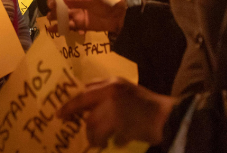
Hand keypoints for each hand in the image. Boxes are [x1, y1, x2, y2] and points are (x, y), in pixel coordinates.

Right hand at [47, 0, 125, 33]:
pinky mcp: (79, 24)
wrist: (119, 18)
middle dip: (53, 4)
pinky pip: (67, 26)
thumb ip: (78, 0)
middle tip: (52, 7)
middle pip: (58, 1)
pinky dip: (59, 28)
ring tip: (52, 18)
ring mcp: (76, 13)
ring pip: (60, 14)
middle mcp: (75, 1)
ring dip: (54, 16)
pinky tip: (53, 29)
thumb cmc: (108, 2)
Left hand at [57, 78, 176, 147]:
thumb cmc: (147, 105)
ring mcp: (115, 108)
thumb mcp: (126, 90)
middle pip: (87, 112)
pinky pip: (108, 138)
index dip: (70, 104)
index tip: (60, 113)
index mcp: (112, 83)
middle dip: (84, 125)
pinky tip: (119, 141)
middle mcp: (111, 93)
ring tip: (103, 142)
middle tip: (82, 133)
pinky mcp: (121, 124)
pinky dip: (112, 142)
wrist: (166, 116)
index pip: (84, 92)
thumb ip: (107, 95)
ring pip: (94, 127)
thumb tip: (86, 108)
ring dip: (97, 138)